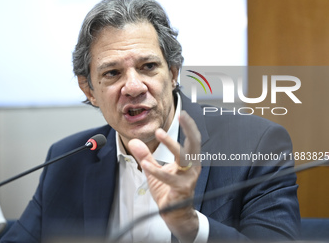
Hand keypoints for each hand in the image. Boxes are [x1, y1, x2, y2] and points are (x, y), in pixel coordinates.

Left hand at [128, 111, 201, 241]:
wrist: (174, 213)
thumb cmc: (167, 190)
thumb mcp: (153, 169)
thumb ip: (145, 155)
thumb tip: (134, 141)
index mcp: (187, 161)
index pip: (192, 140)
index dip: (189, 127)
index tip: (183, 114)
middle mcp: (191, 167)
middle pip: (194, 144)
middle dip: (189, 128)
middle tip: (182, 116)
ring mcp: (188, 178)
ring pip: (183, 157)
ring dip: (171, 144)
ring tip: (159, 133)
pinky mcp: (182, 189)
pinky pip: (168, 178)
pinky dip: (157, 170)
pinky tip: (147, 165)